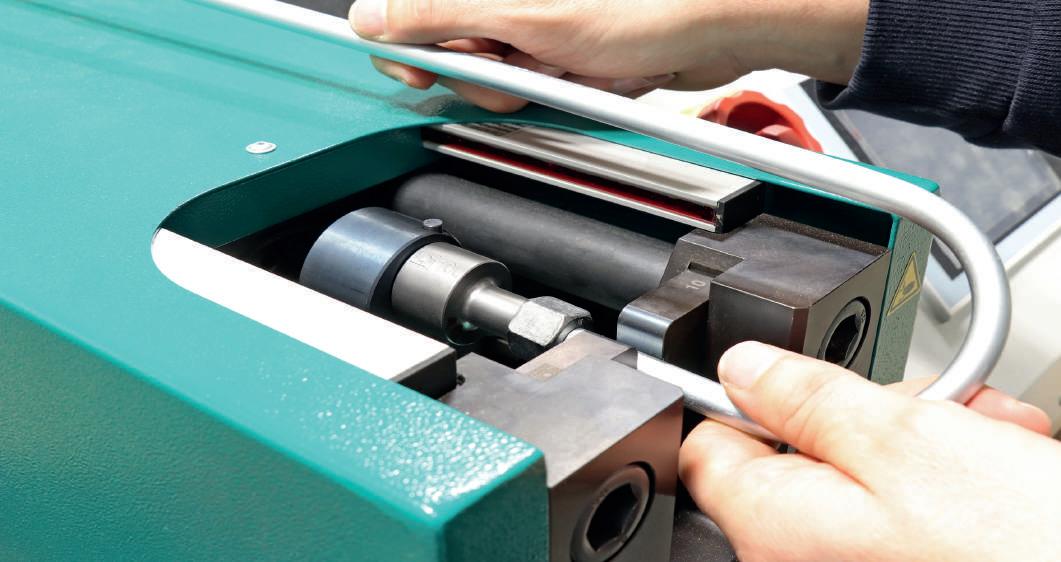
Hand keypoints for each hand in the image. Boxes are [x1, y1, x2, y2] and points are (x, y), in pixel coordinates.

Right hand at [349, 0, 868, 111]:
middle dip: (482, 74)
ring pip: (497, 76)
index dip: (408, 46)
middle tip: (518, 73)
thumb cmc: (643, 5)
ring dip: (525, 87)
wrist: (718, 25)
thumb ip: (439, 15)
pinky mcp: (568, 49)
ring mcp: (541, 20)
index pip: (413, 9)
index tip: (418, 73)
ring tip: (565, 72)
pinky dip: (557, 92)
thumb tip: (370, 15)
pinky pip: (538, 84)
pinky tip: (585, 78)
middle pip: (453, 48)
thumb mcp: (523, 14)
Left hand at [680, 341, 1059, 561]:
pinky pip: (905, 503)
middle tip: (939, 408)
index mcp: (773, 527)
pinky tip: (1001, 465)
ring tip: (992, 439)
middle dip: (876, 410)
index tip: (785, 371)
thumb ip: (806, 395)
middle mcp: (800, 559)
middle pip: (801, 448)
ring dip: (933, 435)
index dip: (741, 395)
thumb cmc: (1014, 548)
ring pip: (867, 467)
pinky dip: (955, 474)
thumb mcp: (902, 438)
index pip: (707, 446)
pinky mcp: (901, 561)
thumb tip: (741, 365)